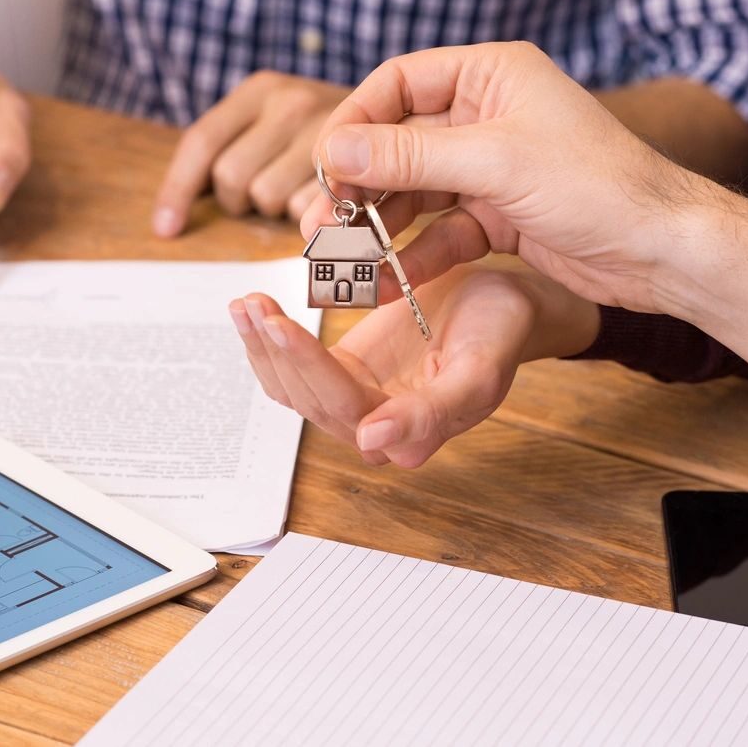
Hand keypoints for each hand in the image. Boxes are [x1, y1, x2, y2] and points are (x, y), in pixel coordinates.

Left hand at [152, 71, 351, 234]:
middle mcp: (289, 102)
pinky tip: (324, 200)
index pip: (202, 143)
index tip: (166, 228)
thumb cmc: (325, 131)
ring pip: (266, 198)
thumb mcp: (275, 120)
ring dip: (275, 208)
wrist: (403, 115)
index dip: (178, 191)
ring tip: (298, 192)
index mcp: (260, 90)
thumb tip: (175, 212)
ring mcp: (324, 133)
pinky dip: (308, 215)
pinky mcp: (354, 167)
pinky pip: (306, 210)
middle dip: (239, 199)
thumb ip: (235, 148)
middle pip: (231, 178)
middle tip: (262, 194)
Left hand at [229, 264, 598, 466]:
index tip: (279, 324)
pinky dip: (272, 341)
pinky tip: (255, 312)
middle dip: (275, 351)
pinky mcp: (344, 373)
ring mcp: (355, 401)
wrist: (502, 305)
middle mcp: (375, 427)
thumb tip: (371, 444)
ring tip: (245, 303)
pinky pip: (297, 367)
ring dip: (263, 347)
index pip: (344, 405)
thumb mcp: (479, 369)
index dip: (308, 366)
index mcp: (410, 435)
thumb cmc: (499, 332)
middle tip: (251, 303)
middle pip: (308, 398)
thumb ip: (433, 412)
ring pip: (292, 387)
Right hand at [306, 42, 712, 316]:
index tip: (324, 162)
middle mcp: (484, 116)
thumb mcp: (494, 162)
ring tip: (343, 255)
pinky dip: (414, 254)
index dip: (355, 120)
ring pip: (413, 193)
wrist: (658, 251)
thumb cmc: (596, 186)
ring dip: (379, 225)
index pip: (399, 84)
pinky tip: (388, 280)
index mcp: (489, 75)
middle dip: (359, 184)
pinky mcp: (493, 215)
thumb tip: (334, 149)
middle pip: (398, 144)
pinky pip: (439, 231)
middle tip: (321, 219)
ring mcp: (487, 169)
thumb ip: (409, 157)